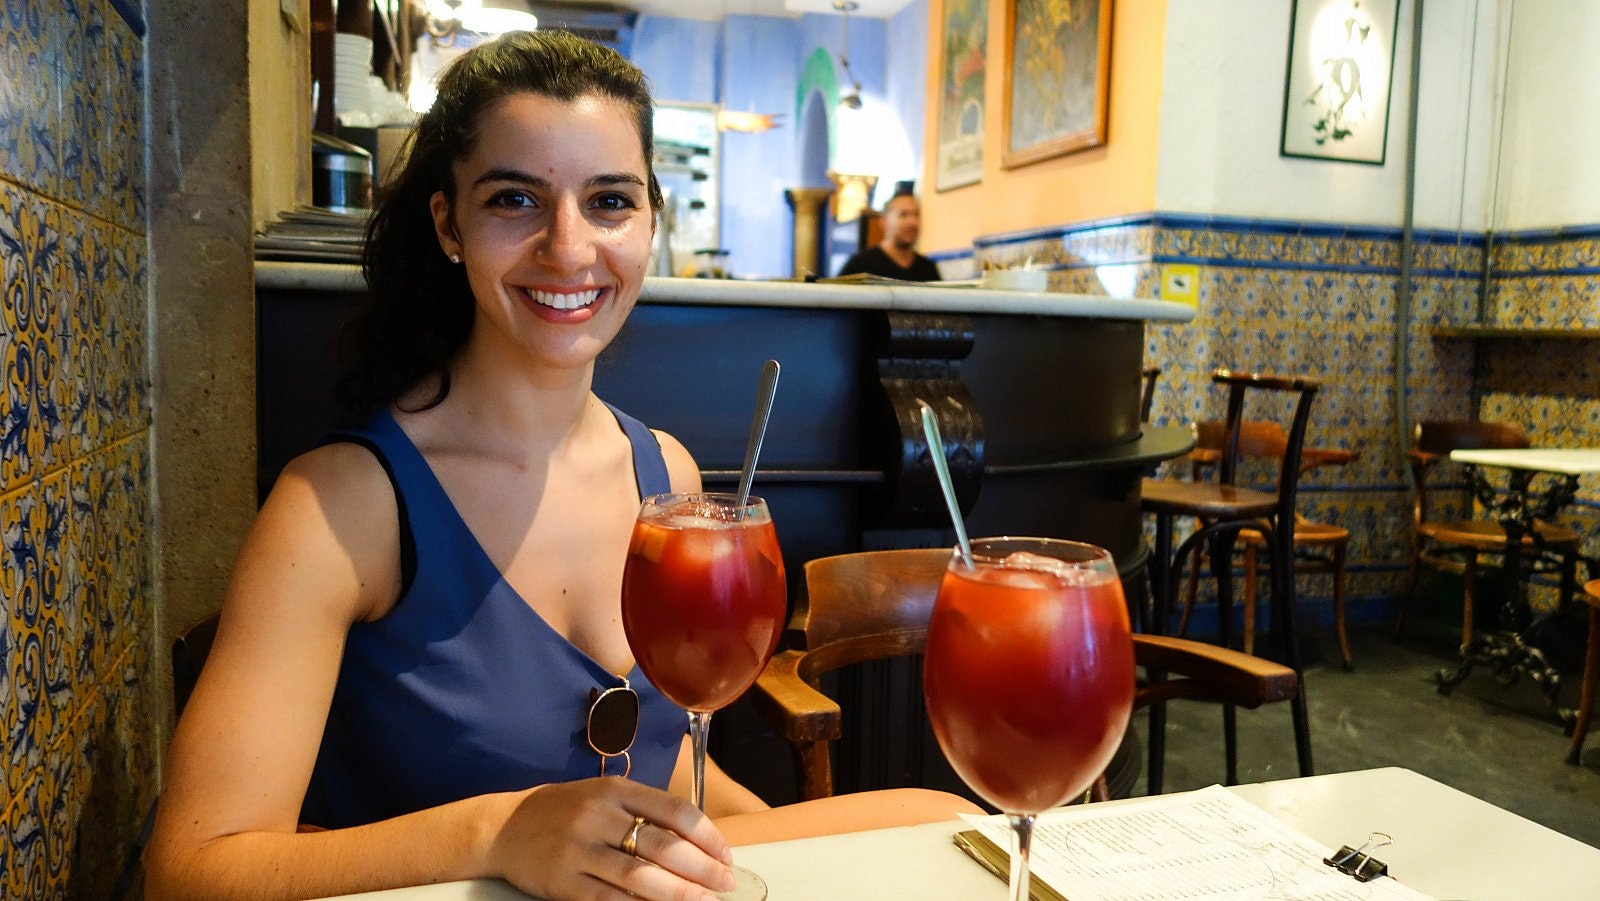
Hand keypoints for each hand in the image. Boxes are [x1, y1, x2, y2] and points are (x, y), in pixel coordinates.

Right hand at [492, 777, 736, 899]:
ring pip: (639, 877)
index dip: (707, 837)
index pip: (675, 811)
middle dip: (702, 869)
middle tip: (725, 885)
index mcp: (615, 789)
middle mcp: (598, 816)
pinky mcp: (563, 882)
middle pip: (662, 846)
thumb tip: (696, 843)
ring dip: (678, 894)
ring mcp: (579, 849)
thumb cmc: (565, 811)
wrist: (504, 827)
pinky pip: (609, 900)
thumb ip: (644, 811)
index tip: (726, 856)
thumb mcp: (604, 796)